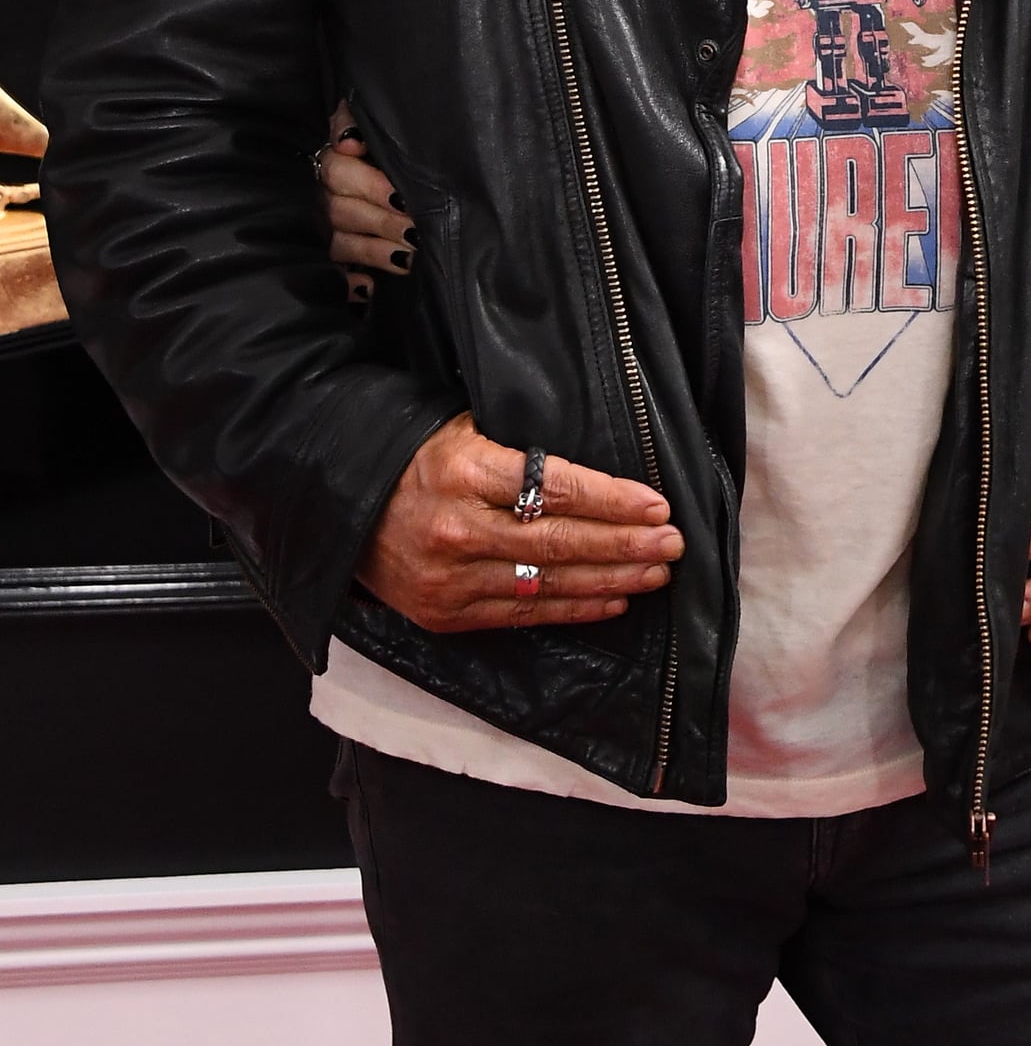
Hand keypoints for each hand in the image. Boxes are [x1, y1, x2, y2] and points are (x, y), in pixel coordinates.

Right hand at [318, 100, 414, 303]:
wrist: (373, 168)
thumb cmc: (378, 148)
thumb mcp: (364, 125)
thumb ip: (354, 121)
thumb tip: (350, 141)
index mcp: (334, 163)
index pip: (340, 171)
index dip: (371, 185)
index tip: (401, 197)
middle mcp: (325, 197)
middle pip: (343, 211)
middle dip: (383, 222)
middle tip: (415, 231)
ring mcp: (327, 228)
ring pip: (343, 243)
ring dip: (376, 252)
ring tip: (408, 258)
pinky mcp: (334, 255)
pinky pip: (336, 273)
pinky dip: (349, 283)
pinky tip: (367, 288)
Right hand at [359, 414, 683, 632]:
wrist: (342, 506)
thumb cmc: (418, 457)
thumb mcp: (463, 430)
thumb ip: (521, 450)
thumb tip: (598, 469)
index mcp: (465, 472)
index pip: (554, 488)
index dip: (611, 500)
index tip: (657, 505)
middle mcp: (458, 530)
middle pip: (559, 542)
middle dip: (624, 545)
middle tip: (673, 544)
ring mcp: (450, 580)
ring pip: (547, 583)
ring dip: (610, 580)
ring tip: (656, 574)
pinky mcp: (446, 615)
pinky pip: (523, 614)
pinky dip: (573, 608)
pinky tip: (613, 599)